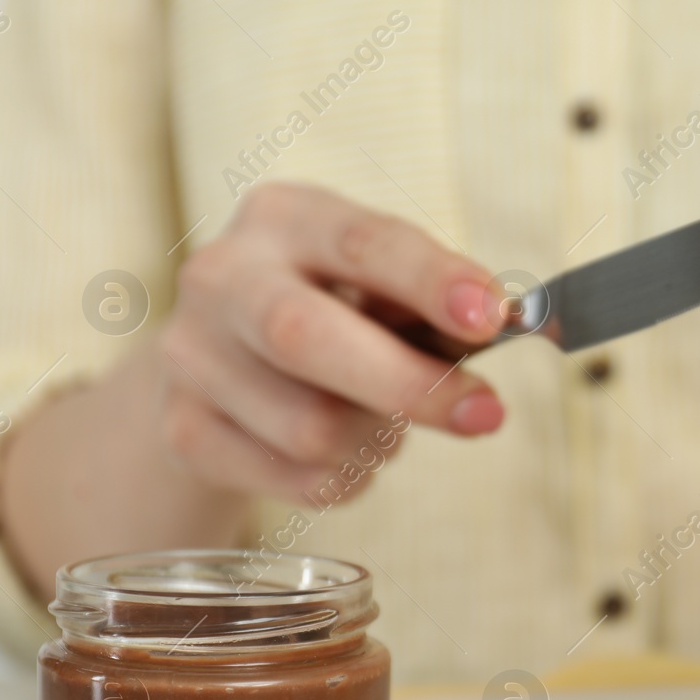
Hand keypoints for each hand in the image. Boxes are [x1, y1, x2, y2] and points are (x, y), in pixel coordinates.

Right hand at [159, 182, 504, 499]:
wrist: (224, 366)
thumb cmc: (334, 314)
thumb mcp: (380, 286)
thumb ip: (438, 305)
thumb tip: (515, 325)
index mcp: (284, 218)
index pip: (360, 242)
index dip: (429, 281)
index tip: (490, 316)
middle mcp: (221, 277)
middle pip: (305, 337)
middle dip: (408, 384)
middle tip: (486, 413)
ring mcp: (191, 356)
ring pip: (311, 427)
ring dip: (380, 439)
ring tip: (387, 424)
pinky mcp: (185, 430)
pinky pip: (301, 480)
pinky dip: (351, 478)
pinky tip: (350, 454)